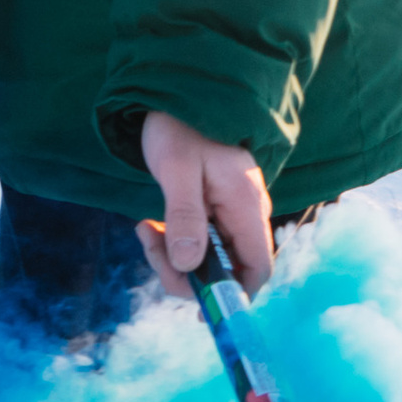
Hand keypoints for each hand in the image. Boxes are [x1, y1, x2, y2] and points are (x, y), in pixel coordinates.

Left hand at [134, 110, 272, 301]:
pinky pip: (199, 240)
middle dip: (187, 272)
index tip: (199, 309)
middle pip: (229, 269)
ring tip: (144, 229)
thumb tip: (188, 265)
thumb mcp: (176, 170)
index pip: (257, 268)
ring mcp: (230, 211)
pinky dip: (174, 241)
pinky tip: (150, 224)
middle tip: (150, 247)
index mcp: (246, 205)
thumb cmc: (180, 126)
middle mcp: (246, 213)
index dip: (235, 296)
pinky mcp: (213, 208)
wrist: (178, 92)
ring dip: (174, 256)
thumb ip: (184, 216)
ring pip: (210, 257)